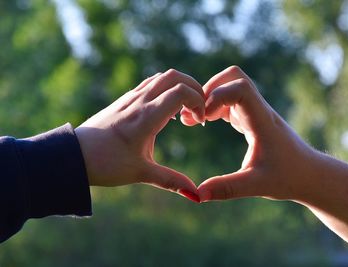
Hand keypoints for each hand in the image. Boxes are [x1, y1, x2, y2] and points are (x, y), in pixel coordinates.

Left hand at [75, 69, 204, 201]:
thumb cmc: (106, 164)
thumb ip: (172, 181)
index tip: (200, 122)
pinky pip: (150, 84)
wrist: (73, 156)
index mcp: (146, 117)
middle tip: (199, 109)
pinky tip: (166, 112)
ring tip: (184, 111)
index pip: (181, 91)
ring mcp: (130, 97)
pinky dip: (166, 89)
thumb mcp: (142, 173)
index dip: (198, 102)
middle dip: (194, 87)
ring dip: (179, 86)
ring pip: (161, 77)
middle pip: (174, 76)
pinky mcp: (124, 99)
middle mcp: (139, 101)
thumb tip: (196, 196)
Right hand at [183, 66, 315, 201]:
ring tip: (193, 120)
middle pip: (234, 76)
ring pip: (231, 86)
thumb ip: (226, 188)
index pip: (240, 87)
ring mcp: (255, 112)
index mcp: (261, 120)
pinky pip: (231, 101)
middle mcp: (259, 110)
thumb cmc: (288, 178)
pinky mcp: (252, 119)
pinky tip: (204, 122)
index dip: (217, 95)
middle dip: (209, 89)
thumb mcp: (256, 186)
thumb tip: (197, 195)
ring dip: (210, 97)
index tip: (203, 118)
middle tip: (195, 113)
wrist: (309, 174)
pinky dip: (215, 106)